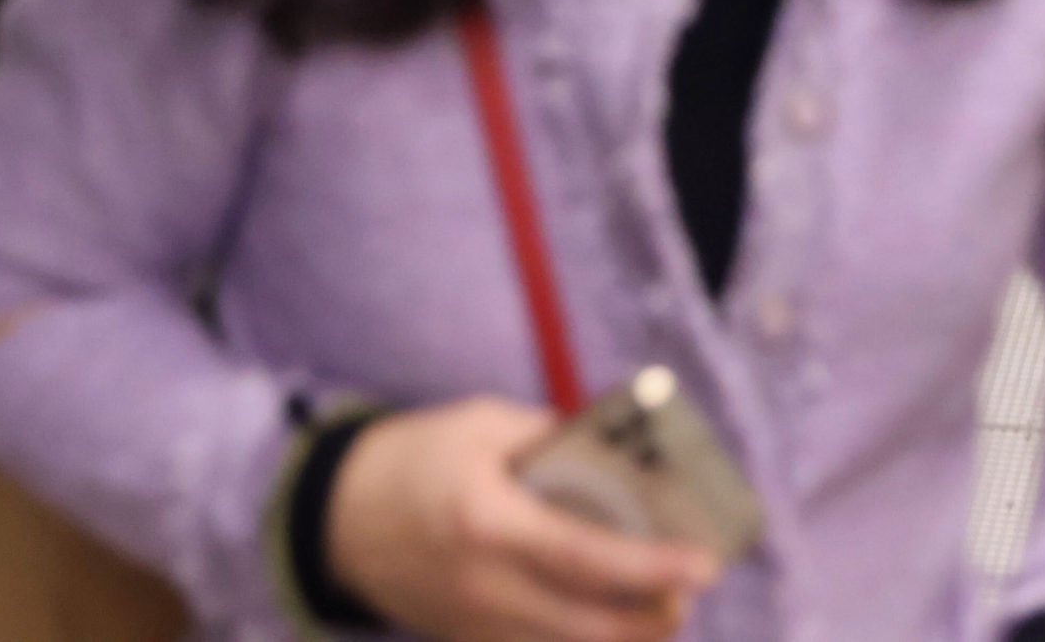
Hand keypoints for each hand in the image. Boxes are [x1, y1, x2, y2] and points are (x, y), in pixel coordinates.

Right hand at [329, 400, 718, 641]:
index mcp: (488, 521)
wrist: (338, 517)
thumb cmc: (416, 458)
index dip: (653, 567)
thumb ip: (552, 437)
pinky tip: (615, 622)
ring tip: (664, 606)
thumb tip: (624, 450)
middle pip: (591, 626)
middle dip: (656, 617)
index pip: (587, 557)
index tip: (706, 564)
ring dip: (630, 638)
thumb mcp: (482, 424)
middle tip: (691, 587)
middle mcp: (484, 585)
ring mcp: (476, 625)